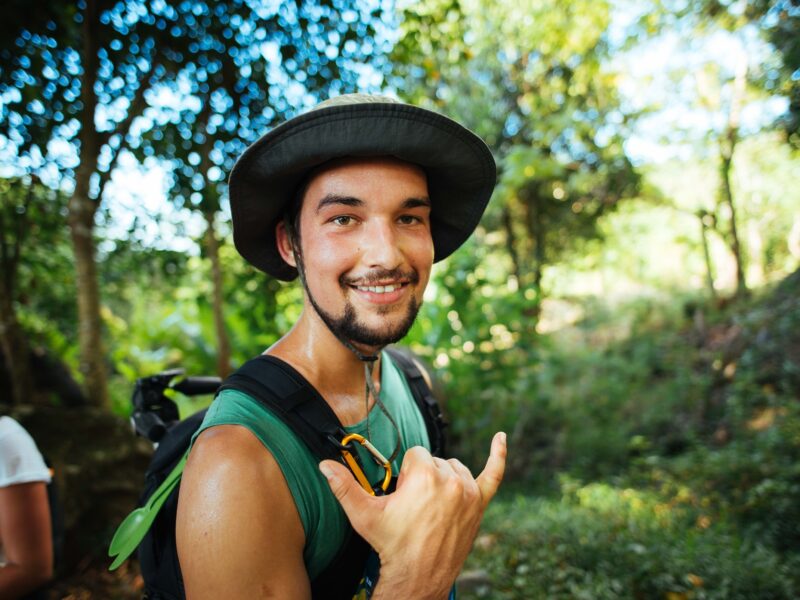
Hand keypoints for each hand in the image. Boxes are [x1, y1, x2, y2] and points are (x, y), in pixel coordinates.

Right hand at [319, 432, 506, 598]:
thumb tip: (324, 465)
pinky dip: (498, 455)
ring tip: (431, 505)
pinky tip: (501, 437)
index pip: (416, 454)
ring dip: (444, 479)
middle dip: (423, 478)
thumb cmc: (391, 544)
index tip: (403, 496)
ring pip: (455, 468)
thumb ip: (344, 486)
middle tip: (414, 508)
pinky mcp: (480, 503)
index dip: (406, 475)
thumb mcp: (364, 514)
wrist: (418, 576)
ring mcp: (469, 492)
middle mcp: (451, 479)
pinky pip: (494, 474)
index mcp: (425, 474)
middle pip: (435, 460)